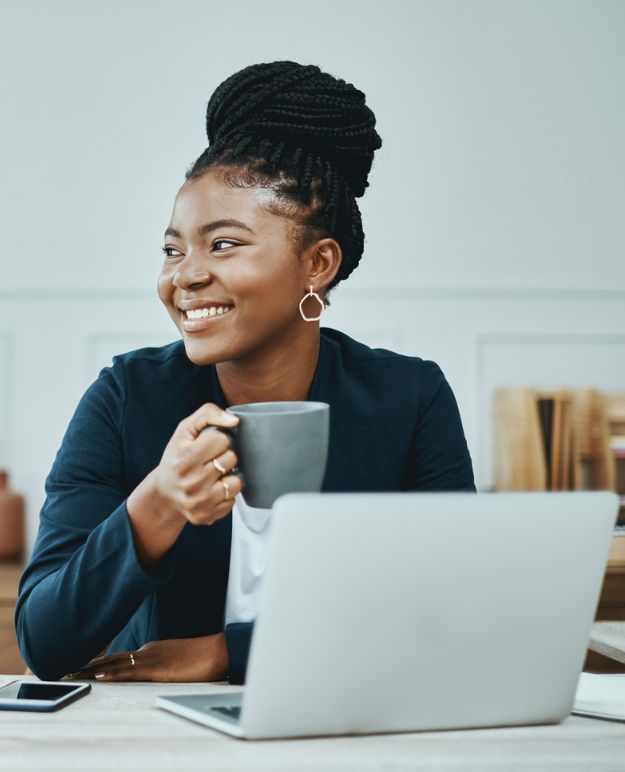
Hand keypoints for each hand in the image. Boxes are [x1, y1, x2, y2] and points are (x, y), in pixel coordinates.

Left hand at [66, 634, 228, 681]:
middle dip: (88, 664)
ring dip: (93, 669)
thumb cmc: (203, 657)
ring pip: (117, 664)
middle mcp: (147, 652)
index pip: (118, 655)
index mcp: (151, 650)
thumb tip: (153, 672)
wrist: (220, 650)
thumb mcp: (177, 659)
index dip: (98, 660)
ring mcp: (152, 658)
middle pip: (112, 657)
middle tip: (66, 669)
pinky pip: (132, 671)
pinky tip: (101, 676)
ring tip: (73, 673)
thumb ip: (162, 663)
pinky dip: (114, 673)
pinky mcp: (159, 669)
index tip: (79, 664)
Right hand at [153, 402, 243, 525]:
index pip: (221, 439)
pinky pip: (233, 500)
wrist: (164, 493)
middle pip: (231, 459)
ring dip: (229, 476)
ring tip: (215, 475)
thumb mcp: (185, 430)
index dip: (218, 439)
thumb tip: (234, 421)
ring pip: (236, 482)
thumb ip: (208, 414)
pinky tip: (213, 490)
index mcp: (184, 459)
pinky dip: (226, 493)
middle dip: (224, 456)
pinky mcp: (207, 516)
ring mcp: (200, 502)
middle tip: (211, 460)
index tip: (208, 445)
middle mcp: (192, 483)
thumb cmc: (177, 457)